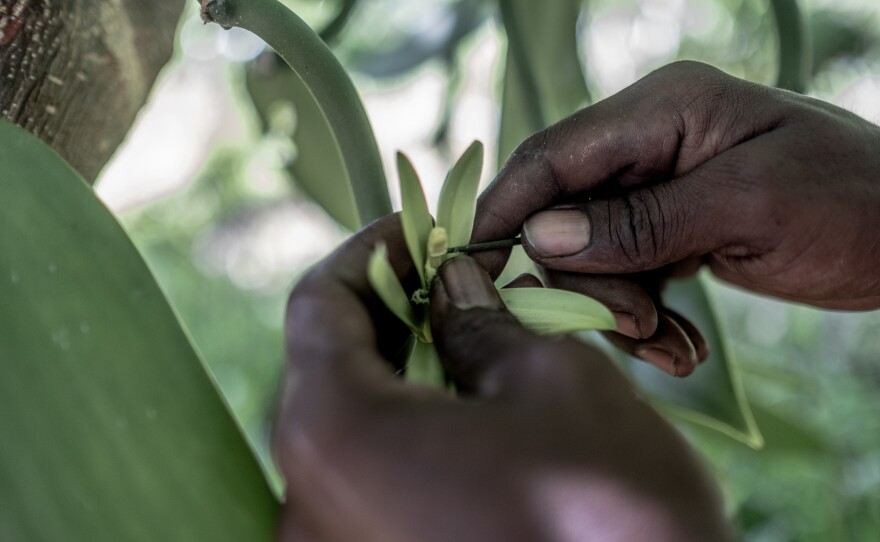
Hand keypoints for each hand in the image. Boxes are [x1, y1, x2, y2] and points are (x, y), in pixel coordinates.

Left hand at [275, 215, 730, 541]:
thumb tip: (454, 288)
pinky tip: (471, 410)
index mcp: (337, 433)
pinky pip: (372, 478)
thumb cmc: (609, 513)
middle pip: (328, 367)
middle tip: (455, 276)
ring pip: (352, 425)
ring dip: (404, 369)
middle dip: (391, 309)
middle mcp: (310, 501)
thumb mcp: (555, 382)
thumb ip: (484, 322)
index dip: (372, 252)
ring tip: (472, 336)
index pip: (319, 305)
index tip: (422, 231)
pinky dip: (410, 428)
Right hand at [472, 61, 879, 371]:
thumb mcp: (749, 206)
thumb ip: (641, 221)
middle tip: (638, 327)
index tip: (477, 266)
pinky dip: (646, 319)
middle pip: (566, 216)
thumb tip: (540, 237)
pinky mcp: (670, 232)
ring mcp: (658, 192)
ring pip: (593, 257)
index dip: (508, 209)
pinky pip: (627, 278)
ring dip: (621, 311)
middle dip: (590, 282)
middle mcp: (649, 146)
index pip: (554, 155)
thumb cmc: (852, 202)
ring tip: (674, 349)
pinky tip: (682, 346)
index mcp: (663, 111)